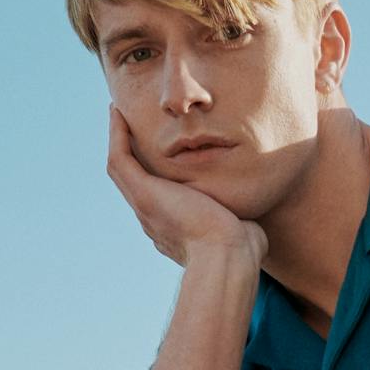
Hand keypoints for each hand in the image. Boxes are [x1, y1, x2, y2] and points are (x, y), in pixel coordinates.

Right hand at [107, 104, 266, 267]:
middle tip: (126, 123)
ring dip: (117, 138)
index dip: (155, 173)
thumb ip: (243, 225)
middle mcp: (154, 220)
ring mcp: (145, 208)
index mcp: (174, 230)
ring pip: (121, 168)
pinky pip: (120, 158)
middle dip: (130, 151)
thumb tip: (253, 223)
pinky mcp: (144, 194)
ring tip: (117, 112)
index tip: (160, 152)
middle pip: (133, 180)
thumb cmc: (242, 251)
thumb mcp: (242, 234)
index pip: (158, 197)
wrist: (228, 257)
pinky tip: (118, 112)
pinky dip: (116, 134)